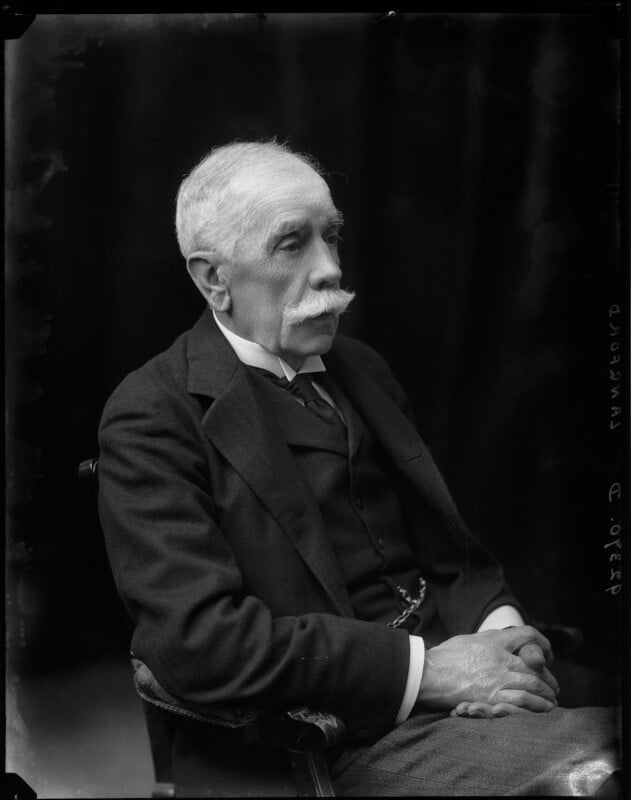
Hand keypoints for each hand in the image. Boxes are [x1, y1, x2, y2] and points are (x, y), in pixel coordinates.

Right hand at [418, 626, 557, 712]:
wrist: (429, 673)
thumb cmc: (444, 656)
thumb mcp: (468, 639)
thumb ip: (488, 640)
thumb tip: (502, 640)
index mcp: (494, 641)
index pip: (527, 635)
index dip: (542, 643)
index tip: (546, 655)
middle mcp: (501, 659)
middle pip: (536, 666)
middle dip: (548, 678)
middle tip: (553, 687)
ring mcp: (498, 679)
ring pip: (534, 685)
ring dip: (546, 695)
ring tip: (550, 701)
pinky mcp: (493, 698)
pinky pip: (523, 703)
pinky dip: (537, 707)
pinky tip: (541, 710)